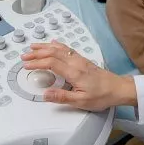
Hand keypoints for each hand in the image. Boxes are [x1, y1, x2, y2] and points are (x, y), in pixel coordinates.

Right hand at [21, 41, 135, 111]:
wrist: (119, 88)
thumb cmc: (102, 95)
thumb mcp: (81, 101)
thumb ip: (62, 97)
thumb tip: (45, 94)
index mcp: (74, 72)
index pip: (51, 63)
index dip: (37, 63)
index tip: (26, 65)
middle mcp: (76, 63)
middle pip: (53, 53)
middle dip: (37, 53)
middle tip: (24, 56)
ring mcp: (80, 60)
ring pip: (59, 49)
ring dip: (45, 47)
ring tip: (33, 47)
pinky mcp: (83, 60)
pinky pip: (67, 49)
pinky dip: (57, 45)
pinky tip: (54, 43)